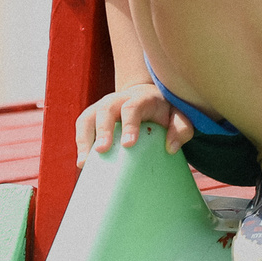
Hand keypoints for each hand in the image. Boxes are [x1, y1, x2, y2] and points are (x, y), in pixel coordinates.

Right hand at [74, 82, 193, 160]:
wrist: (146, 97)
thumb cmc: (164, 111)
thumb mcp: (178, 115)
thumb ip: (181, 127)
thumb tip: (170, 147)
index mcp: (141, 99)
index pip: (132, 107)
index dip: (129, 124)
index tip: (128, 144)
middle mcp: (118, 100)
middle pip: (106, 109)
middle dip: (103, 130)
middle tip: (102, 150)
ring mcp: (102, 106)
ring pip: (88, 117)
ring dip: (84, 138)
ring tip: (84, 163)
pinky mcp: (93, 116)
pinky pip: (82, 126)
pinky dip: (80, 143)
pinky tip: (82, 163)